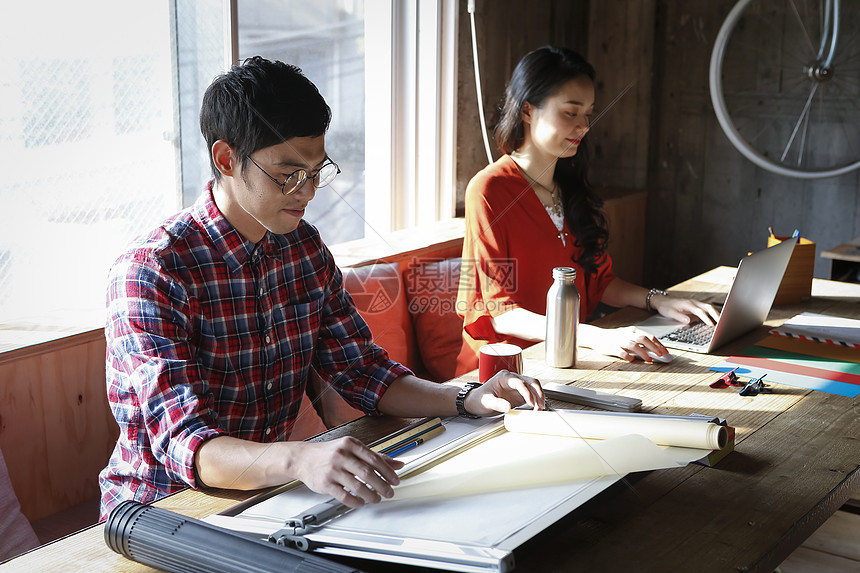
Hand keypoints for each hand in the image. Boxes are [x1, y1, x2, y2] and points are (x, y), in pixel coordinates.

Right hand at [288, 437, 403, 507]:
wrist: (303, 458)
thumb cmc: (329, 453)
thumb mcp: (352, 448)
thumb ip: (374, 455)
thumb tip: (397, 463)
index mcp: (350, 444)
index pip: (374, 459)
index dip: (388, 472)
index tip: (395, 480)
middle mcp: (341, 455)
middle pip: (368, 473)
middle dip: (382, 485)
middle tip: (388, 492)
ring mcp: (333, 470)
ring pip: (357, 486)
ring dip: (370, 495)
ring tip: (376, 499)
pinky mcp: (325, 483)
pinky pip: (344, 496)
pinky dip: (355, 501)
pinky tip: (360, 502)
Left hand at [464, 371, 544, 415]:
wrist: (476, 401)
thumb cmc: (479, 399)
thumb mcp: (486, 402)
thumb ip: (497, 404)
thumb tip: (508, 407)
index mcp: (504, 377)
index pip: (519, 382)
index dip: (526, 392)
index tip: (530, 402)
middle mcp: (512, 379)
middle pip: (530, 381)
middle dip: (538, 392)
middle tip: (540, 405)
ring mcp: (517, 386)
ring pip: (533, 386)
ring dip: (539, 396)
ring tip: (540, 408)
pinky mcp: (519, 394)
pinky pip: (531, 394)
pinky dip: (536, 400)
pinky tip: (537, 408)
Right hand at [581, 324, 668, 362]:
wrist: (597, 337)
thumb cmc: (615, 337)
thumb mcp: (628, 335)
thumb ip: (639, 341)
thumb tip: (653, 349)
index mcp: (633, 330)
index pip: (649, 336)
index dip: (658, 344)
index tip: (665, 351)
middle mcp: (627, 334)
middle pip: (644, 339)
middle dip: (654, 347)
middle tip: (660, 354)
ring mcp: (620, 341)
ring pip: (634, 345)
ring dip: (643, 353)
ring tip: (649, 359)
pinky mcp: (613, 348)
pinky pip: (622, 353)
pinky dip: (629, 357)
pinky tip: (632, 360)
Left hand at [651, 295, 719, 324]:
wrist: (663, 301)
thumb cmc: (666, 307)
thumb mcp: (670, 313)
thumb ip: (679, 317)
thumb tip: (688, 321)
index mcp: (687, 304)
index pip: (699, 311)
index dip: (706, 318)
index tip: (711, 324)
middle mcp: (693, 303)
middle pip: (708, 307)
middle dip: (716, 314)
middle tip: (722, 323)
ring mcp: (696, 305)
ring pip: (709, 308)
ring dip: (716, 314)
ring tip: (722, 323)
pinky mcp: (696, 308)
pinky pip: (706, 311)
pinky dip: (712, 316)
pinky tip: (715, 322)